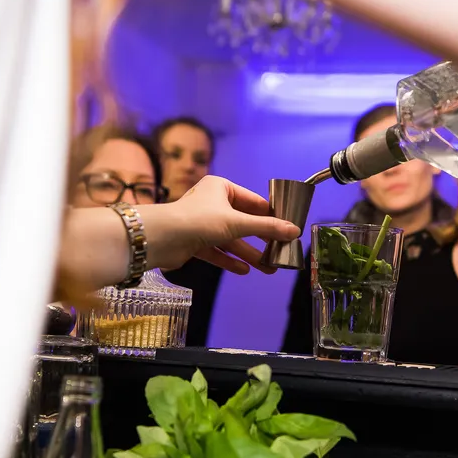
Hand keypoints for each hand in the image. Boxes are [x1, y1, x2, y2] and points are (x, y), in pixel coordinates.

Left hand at [166, 175, 300, 274]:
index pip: (253, 201)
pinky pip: (217, 250)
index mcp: (221, 188)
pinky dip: (230, 260)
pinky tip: (245, 270)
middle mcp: (211, 203)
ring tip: (269, 268)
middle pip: (243, 222)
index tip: (287, 228)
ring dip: (249, 253)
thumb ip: (267, 228)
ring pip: (231, 239)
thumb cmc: (199, 220)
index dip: (271, 215)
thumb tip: (295, 231)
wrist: (161, 238)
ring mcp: (202, 223)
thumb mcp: (238, 223)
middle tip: (280, 252)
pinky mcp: (194, 241)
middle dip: (261, 240)